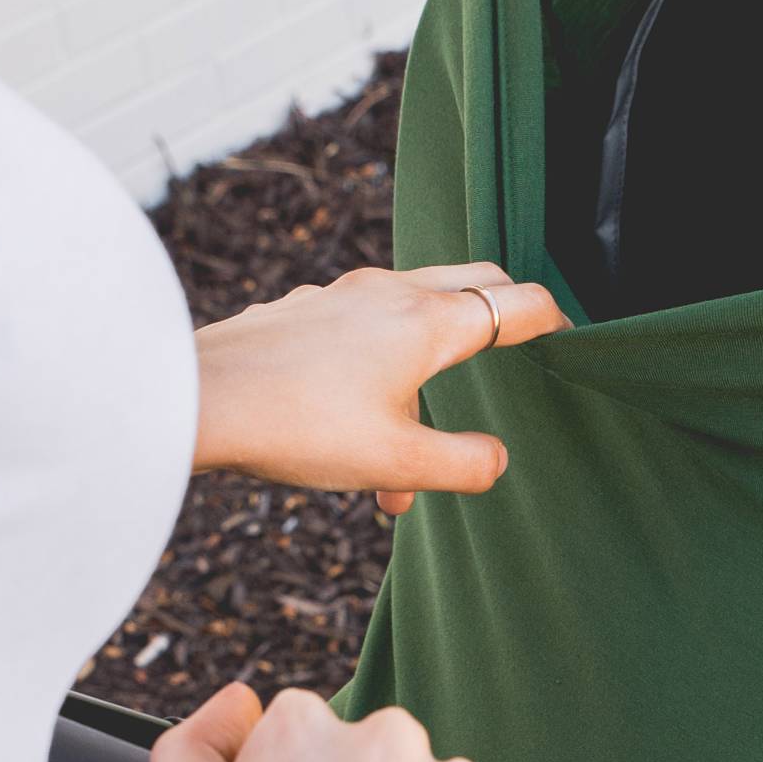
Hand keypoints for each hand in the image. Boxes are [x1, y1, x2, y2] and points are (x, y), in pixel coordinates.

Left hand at [190, 263, 568, 514]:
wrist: (196, 398)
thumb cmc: (299, 425)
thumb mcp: (397, 463)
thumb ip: (462, 464)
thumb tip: (495, 460)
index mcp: (428, 323)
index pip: (514, 303)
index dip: (550, 319)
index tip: (566, 334)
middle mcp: (389, 294)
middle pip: (469, 284)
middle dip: (498, 319)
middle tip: (514, 346)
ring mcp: (340, 297)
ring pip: (410, 319)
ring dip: (423, 381)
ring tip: (395, 477)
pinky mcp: (301, 313)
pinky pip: (360, 334)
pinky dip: (376, 378)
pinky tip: (345, 440)